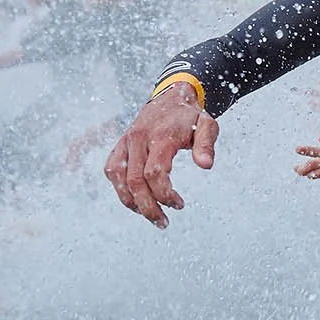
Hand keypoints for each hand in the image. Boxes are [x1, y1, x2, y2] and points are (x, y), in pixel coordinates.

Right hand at [103, 82, 217, 226]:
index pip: (155, 173)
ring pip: (117, 176)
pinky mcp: (120, 144)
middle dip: (148, 207)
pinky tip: (134, 199)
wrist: (171, 96)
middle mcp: (139, 138)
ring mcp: (127, 140)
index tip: (179, 205)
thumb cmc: (191, 115)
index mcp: (161, 136)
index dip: (165, 194)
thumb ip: (207, 145)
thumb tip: (205, 166)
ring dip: (130, 201)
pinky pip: (111, 168)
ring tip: (147, 215)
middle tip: (163, 223)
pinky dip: (119, 187)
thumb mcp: (207, 125)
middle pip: (134, 180)